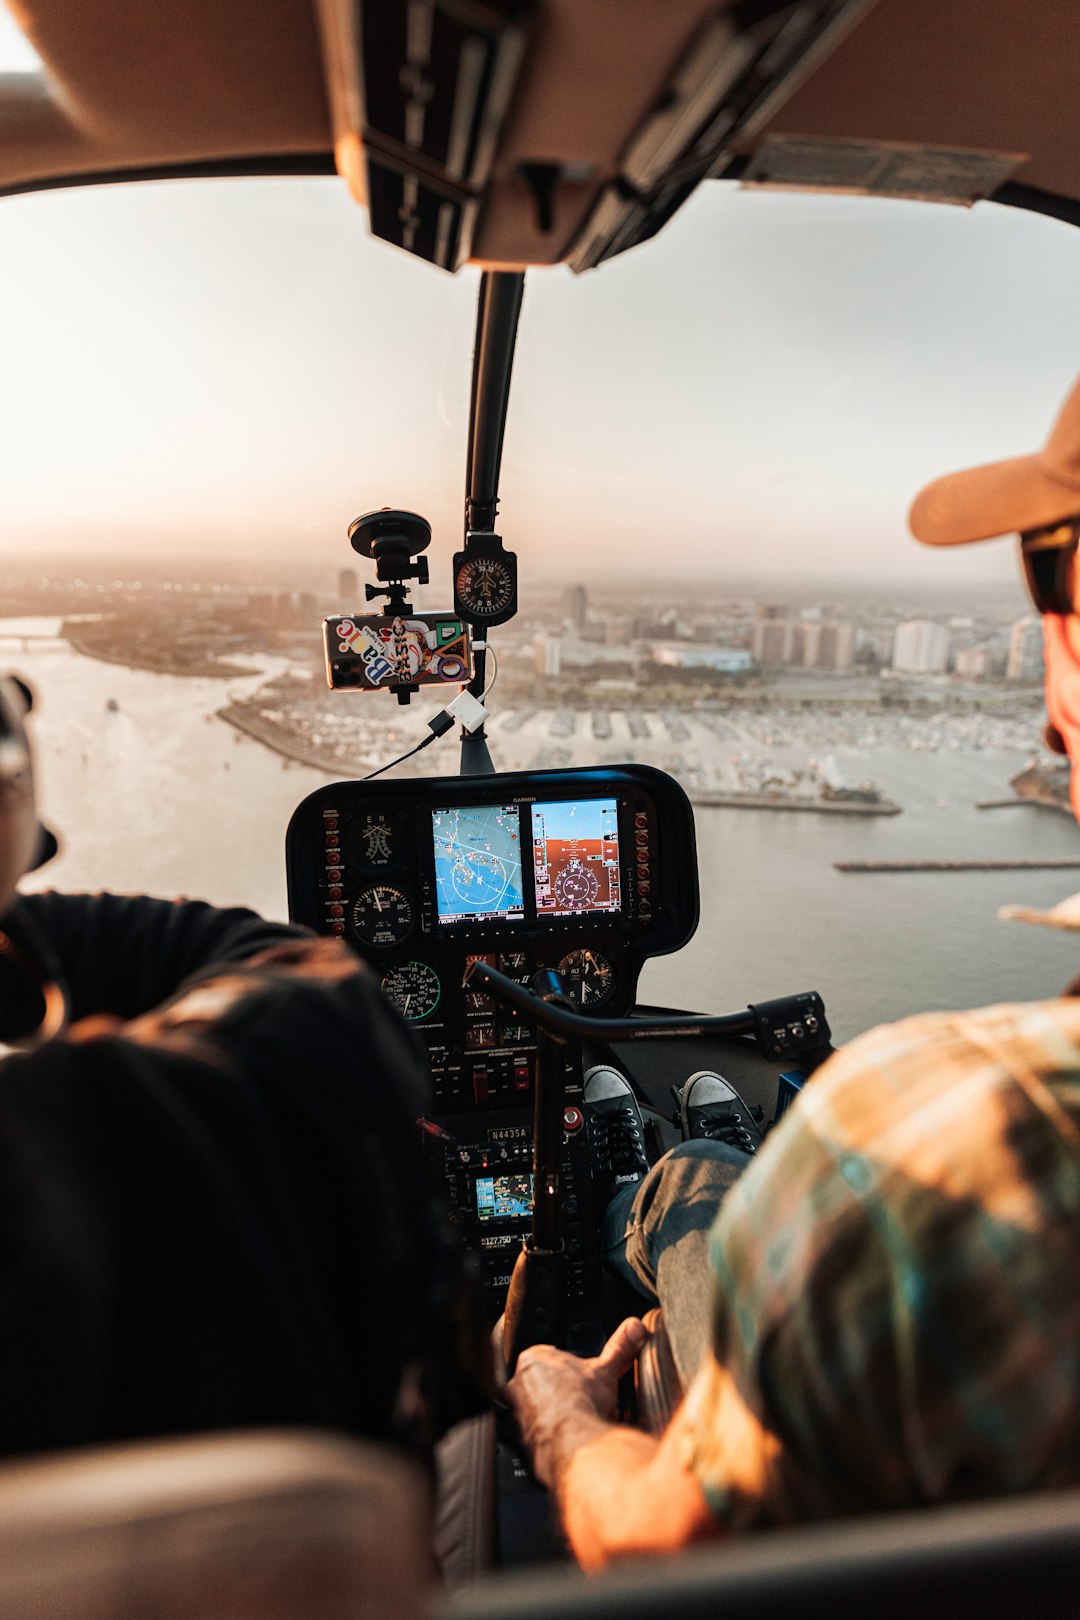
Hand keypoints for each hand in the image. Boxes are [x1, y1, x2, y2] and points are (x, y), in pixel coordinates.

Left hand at [505, 1317, 650, 1490]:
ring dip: (550, 1417)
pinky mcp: (518, 1441)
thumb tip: (635, 1327)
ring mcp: (515, 1414)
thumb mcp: (606, 1370)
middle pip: (538, 1386)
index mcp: (533, 1359)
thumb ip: (620, 1347)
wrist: (572, 1441)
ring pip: (533, 1412)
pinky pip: (532, 1437)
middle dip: (557, 1395)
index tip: (579, 1383)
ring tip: (575, 1424)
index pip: (546, 1359)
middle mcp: (516, 1384)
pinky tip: (565, 1442)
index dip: (566, 1372)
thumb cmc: (583, 1402)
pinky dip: (546, 1439)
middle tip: (579, 1404)